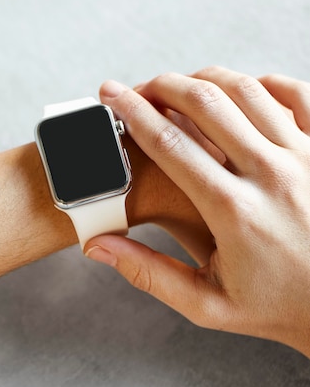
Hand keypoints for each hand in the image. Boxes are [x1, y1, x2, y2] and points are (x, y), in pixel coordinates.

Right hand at [85, 67, 309, 356]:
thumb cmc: (278, 308)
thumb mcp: (207, 305)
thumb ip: (148, 273)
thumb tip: (96, 247)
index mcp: (233, 211)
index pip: (169, 143)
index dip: (132, 112)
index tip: (111, 95)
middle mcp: (270, 175)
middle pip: (205, 102)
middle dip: (163, 85)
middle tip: (141, 87)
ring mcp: (304, 156)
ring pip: (247, 90)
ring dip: (206, 78)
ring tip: (183, 85)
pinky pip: (298, 95)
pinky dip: (266, 82)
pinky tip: (245, 88)